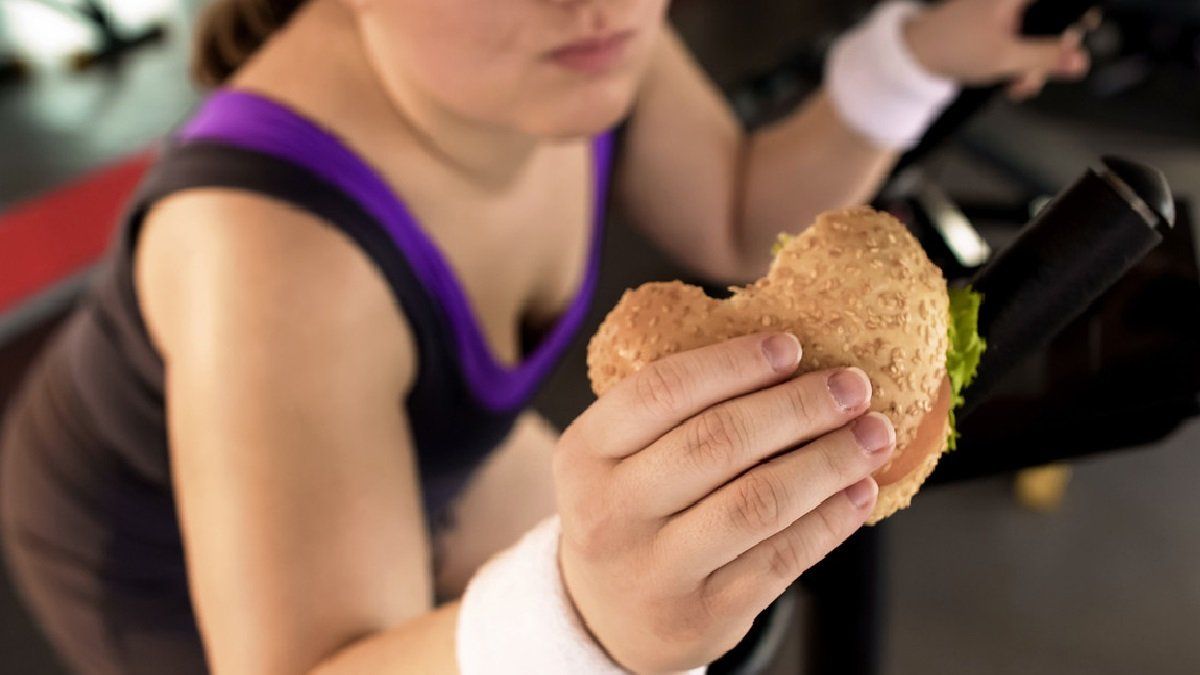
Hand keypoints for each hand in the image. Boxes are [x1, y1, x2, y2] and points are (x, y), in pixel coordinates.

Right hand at [553, 333, 895, 672]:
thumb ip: (677, 413)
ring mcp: (655, 569)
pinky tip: (858, 492)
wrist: (604, 616)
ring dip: (827, 462)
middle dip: (798, 407)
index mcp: (585, 453)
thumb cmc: (631, 511)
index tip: (791, 347)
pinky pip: (780, 559)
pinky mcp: (702, 615)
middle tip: (852, 386)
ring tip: (872, 436)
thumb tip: (788, 359)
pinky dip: (829, 521)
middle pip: (717, 442)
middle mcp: (610, 512)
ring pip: (757, 502)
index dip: (734, 363)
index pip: (662, 391)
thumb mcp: (619, 457)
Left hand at [903, 0, 1097, 98]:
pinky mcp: (997, 30)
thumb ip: (1046, 58)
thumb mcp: (1004, 57)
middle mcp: (1012, 1)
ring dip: (1033, 66)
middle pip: (1052, 21)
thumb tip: (1082, 61)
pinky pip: (1021, 45)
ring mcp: (1005, 14)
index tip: (1085, 27)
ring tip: (1017, 87)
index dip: (1076, 13)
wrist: (912, 57)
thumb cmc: (951, 47)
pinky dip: (1020, 65)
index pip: (1062, 1)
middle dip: (1050, 53)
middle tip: (1038, 75)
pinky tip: (1011, 84)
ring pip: (1037, 38)